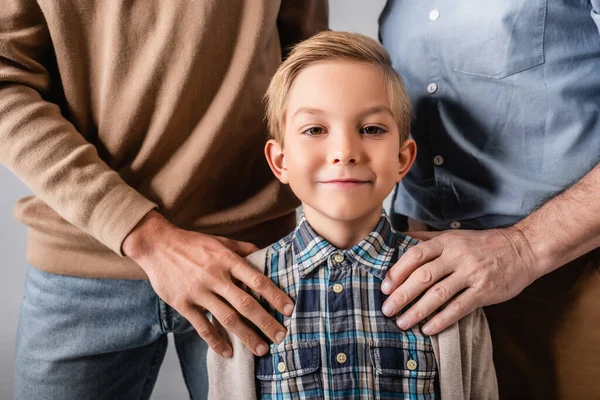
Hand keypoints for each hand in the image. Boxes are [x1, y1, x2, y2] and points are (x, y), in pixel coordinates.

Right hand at [122, 211, 293, 357]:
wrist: (157, 245)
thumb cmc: (192, 243)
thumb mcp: (220, 240)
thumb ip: (243, 248)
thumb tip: (264, 253)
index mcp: (227, 260)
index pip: (257, 279)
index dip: (275, 295)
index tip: (289, 309)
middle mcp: (215, 276)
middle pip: (245, 303)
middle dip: (265, 322)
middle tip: (280, 337)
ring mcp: (198, 291)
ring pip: (226, 318)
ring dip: (246, 335)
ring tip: (260, 349)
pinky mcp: (183, 303)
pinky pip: (202, 326)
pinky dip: (215, 341)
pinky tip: (228, 352)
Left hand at [380, 227, 538, 334]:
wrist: (523, 249)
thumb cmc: (482, 244)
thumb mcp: (453, 235)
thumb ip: (426, 238)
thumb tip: (397, 237)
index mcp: (446, 242)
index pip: (415, 255)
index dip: (398, 271)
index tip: (384, 286)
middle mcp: (457, 257)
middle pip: (423, 276)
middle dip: (401, 295)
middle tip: (387, 310)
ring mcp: (471, 274)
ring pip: (438, 294)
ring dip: (417, 311)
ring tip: (402, 323)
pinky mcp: (484, 291)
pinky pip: (459, 307)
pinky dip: (441, 320)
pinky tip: (428, 329)